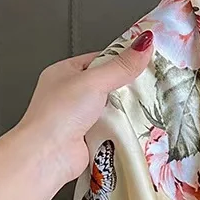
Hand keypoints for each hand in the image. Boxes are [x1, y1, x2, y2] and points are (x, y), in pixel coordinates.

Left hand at [19, 30, 153, 183]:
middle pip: (108, 85)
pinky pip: (112, 128)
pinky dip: (123, 129)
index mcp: (64, 72)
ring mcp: (79, 117)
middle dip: (128, 88)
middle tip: (151, 87)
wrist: (48, 155)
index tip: (144, 60)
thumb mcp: (93, 81)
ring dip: (126, 111)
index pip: (99, 59)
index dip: (121, 59)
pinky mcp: (89, 137)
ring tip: (147, 108)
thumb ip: (121, 66)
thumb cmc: (59, 114)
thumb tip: (144, 44)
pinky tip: (136, 128)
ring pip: (112, 109)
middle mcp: (70, 94)